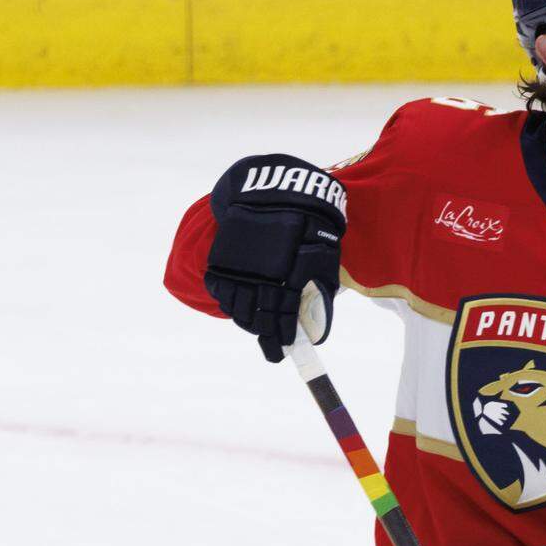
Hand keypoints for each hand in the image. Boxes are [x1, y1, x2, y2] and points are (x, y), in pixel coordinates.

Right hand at [204, 154, 346, 361]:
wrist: (276, 194)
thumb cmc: (309, 227)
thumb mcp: (324, 258)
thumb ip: (319, 291)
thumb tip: (316, 322)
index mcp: (287, 278)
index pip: (281, 319)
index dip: (280, 338)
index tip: (281, 351)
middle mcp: (259, 277)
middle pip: (257, 319)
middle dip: (264, 335)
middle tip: (270, 344)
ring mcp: (238, 269)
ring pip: (236, 308)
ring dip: (247, 321)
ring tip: (256, 325)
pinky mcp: (223, 260)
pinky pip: (221, 292)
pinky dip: (230, 302)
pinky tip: (241, 306)